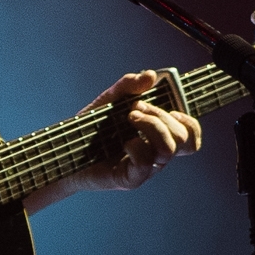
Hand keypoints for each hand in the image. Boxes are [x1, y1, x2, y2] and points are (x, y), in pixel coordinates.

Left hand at [28, 70, 202, 208]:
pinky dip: (135, 146)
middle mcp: (156, 155)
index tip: (171, 108)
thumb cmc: (89, 130)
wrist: (63, 153)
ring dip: (152, 127)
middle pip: (182, 139)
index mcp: (157, 138)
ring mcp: (146, 169)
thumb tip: (150, 75)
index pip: (191, 137)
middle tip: (134, 109)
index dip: (190, 123)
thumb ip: (128, 87)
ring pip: (168, 149)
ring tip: (128, 118)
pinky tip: (121, 142)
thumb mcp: (107, 102)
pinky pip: (146, 163)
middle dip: (161, 116)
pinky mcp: (131, 179)